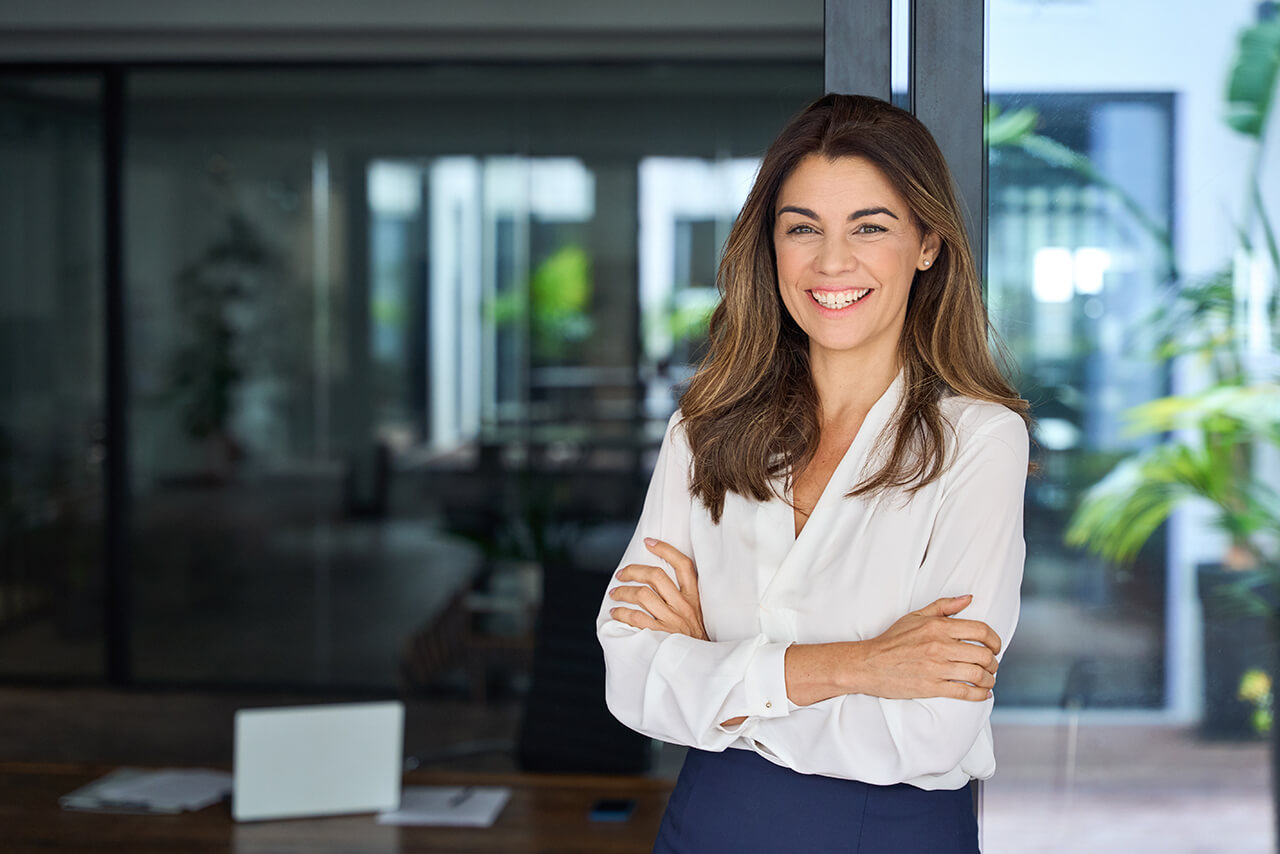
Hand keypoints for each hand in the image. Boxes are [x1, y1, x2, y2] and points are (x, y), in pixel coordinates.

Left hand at [608, 538, 707, 640]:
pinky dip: (622, 612)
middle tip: (621, 574)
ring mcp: (672, 621)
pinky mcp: (661, 636)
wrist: (705, 668)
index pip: (683, 565)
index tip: (649, 542)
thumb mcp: (699, 615)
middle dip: (634, 571)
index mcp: (695, 598)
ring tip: (614, 593)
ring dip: (623, 592)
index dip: (665, 549)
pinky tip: (616, 612)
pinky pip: (636, 618)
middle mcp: (684, 607)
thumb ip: (684, 600)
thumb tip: (656, 583)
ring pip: (642, 595)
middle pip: (656, 576)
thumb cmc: (698, 641)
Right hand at [850, 595, 1000, 701]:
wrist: (868, 664)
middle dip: (993, 662)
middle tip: (991, 665)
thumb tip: (968, 598)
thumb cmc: (891, 640)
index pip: (981, 630)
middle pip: (983, 655)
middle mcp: (940, 646)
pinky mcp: (932, 687)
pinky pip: (965, 692)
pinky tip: (982, 693)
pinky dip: (980, 694)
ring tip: (987, 680)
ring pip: (978, 674)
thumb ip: (943, 606)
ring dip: (989, 679)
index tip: (995, 647)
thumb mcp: (915, 617)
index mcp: (938, 626)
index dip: (995, 640)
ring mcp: (936, 668)